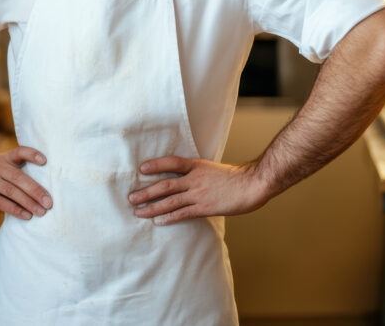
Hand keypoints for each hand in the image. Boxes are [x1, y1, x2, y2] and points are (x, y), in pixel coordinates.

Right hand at [0, 147, 52, 220]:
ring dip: (28, 203)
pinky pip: (1, 202)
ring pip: (11, 191)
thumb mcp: (1, 162)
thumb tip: (43, 187)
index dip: (32, 154)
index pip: (19, 152)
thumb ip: (18, 168)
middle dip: (36, 191)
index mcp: (5, 158)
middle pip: (19, 178)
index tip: (45, 160)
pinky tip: (27, 216)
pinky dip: (15, 210)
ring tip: (42, 212)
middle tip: (49, 202)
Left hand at [128, 156, 270, 224]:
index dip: (155, 165)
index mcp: (196, 165)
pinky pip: (183, 214)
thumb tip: (182, 177)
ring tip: (137, 211)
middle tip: (130, 197)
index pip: (171, 162)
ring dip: (152, 207)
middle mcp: (194, 179)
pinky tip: (157, 221)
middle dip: (146, 192)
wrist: (253, 184)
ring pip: (170, 201)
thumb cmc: (235, 177)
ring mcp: (199, 194)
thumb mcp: (212, 168)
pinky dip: (168, 218)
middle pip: (164, 185)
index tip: (141, 169)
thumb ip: (196, 172)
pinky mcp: (205, 207)